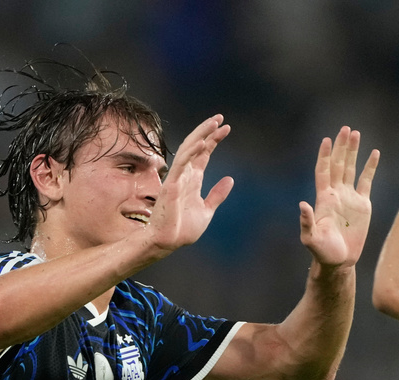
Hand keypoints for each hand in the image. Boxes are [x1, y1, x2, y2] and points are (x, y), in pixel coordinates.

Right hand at [149, 114, 233, 251]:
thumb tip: (230, 179)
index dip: (214, 139)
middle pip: (197, 146)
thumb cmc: (183, 229)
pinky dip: (192, 152)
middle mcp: (185, 174)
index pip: (204, 153)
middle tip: (220, 118)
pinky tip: (203, 142)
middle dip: (208, 130)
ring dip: (202, 134)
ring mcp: (178, 178)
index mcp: (194, 179)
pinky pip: (182, 164)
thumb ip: (217, 195)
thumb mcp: (207, 210)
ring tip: (214, 122)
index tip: (226, 128)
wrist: (169, 242)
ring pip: (189, 149)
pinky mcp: (172, 184)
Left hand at [299, 127, 379, 267]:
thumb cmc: (322, 252)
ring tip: (356, 133)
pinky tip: (374, 153)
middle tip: (345, 128)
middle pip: (338, 164)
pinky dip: (370, 167)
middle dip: (341, 147)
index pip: (323, 171)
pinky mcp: (362, 205)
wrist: (339, 261)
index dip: (324, 155)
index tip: (326, 140)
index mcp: (324, 198)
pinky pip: (366, 181)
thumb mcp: (311, 239)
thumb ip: (306, 222)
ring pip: (351, 168)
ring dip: (353, 151)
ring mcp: (349, 197)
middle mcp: (336, 193)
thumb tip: (302, 205)